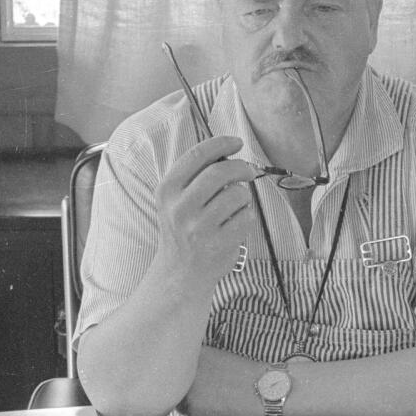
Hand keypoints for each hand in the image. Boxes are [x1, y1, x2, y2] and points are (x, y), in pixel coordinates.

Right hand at [154, 136, 255, 279]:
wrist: (180, 272)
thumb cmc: (183, 228)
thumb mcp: (176, 200)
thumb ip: (195, 175)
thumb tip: (229, 151)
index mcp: (167, 190)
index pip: (197, 155)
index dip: (221, 143)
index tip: (237, 142)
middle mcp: (180, 208)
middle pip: (221, 172)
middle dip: (241, 167)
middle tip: (248, 171)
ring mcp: (199, 227)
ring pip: (238, 194)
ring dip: (243, 197)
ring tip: (233, 207)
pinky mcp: (219, 244)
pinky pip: (246, 217)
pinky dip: (245, 217)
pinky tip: (233, 225)